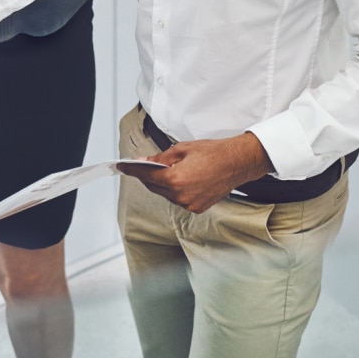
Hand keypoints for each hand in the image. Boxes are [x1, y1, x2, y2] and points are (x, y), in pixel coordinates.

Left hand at [120, 133, 271, 212]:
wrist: (237, 162)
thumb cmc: (213, 153)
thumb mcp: (181, 149)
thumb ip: (160, 158)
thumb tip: (144, 161)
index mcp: (175, 180)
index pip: (145, 175)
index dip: (131, 169)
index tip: (121, 166)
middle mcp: (180, 196)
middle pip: (154, 186)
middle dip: (147, 175)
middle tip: (143, 164)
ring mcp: (189, 204)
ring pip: (165, 194)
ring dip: (162, 183)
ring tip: (169, 169)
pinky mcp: (197, 208)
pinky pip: (178, 199)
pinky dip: (175, 190)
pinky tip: (181, 178)